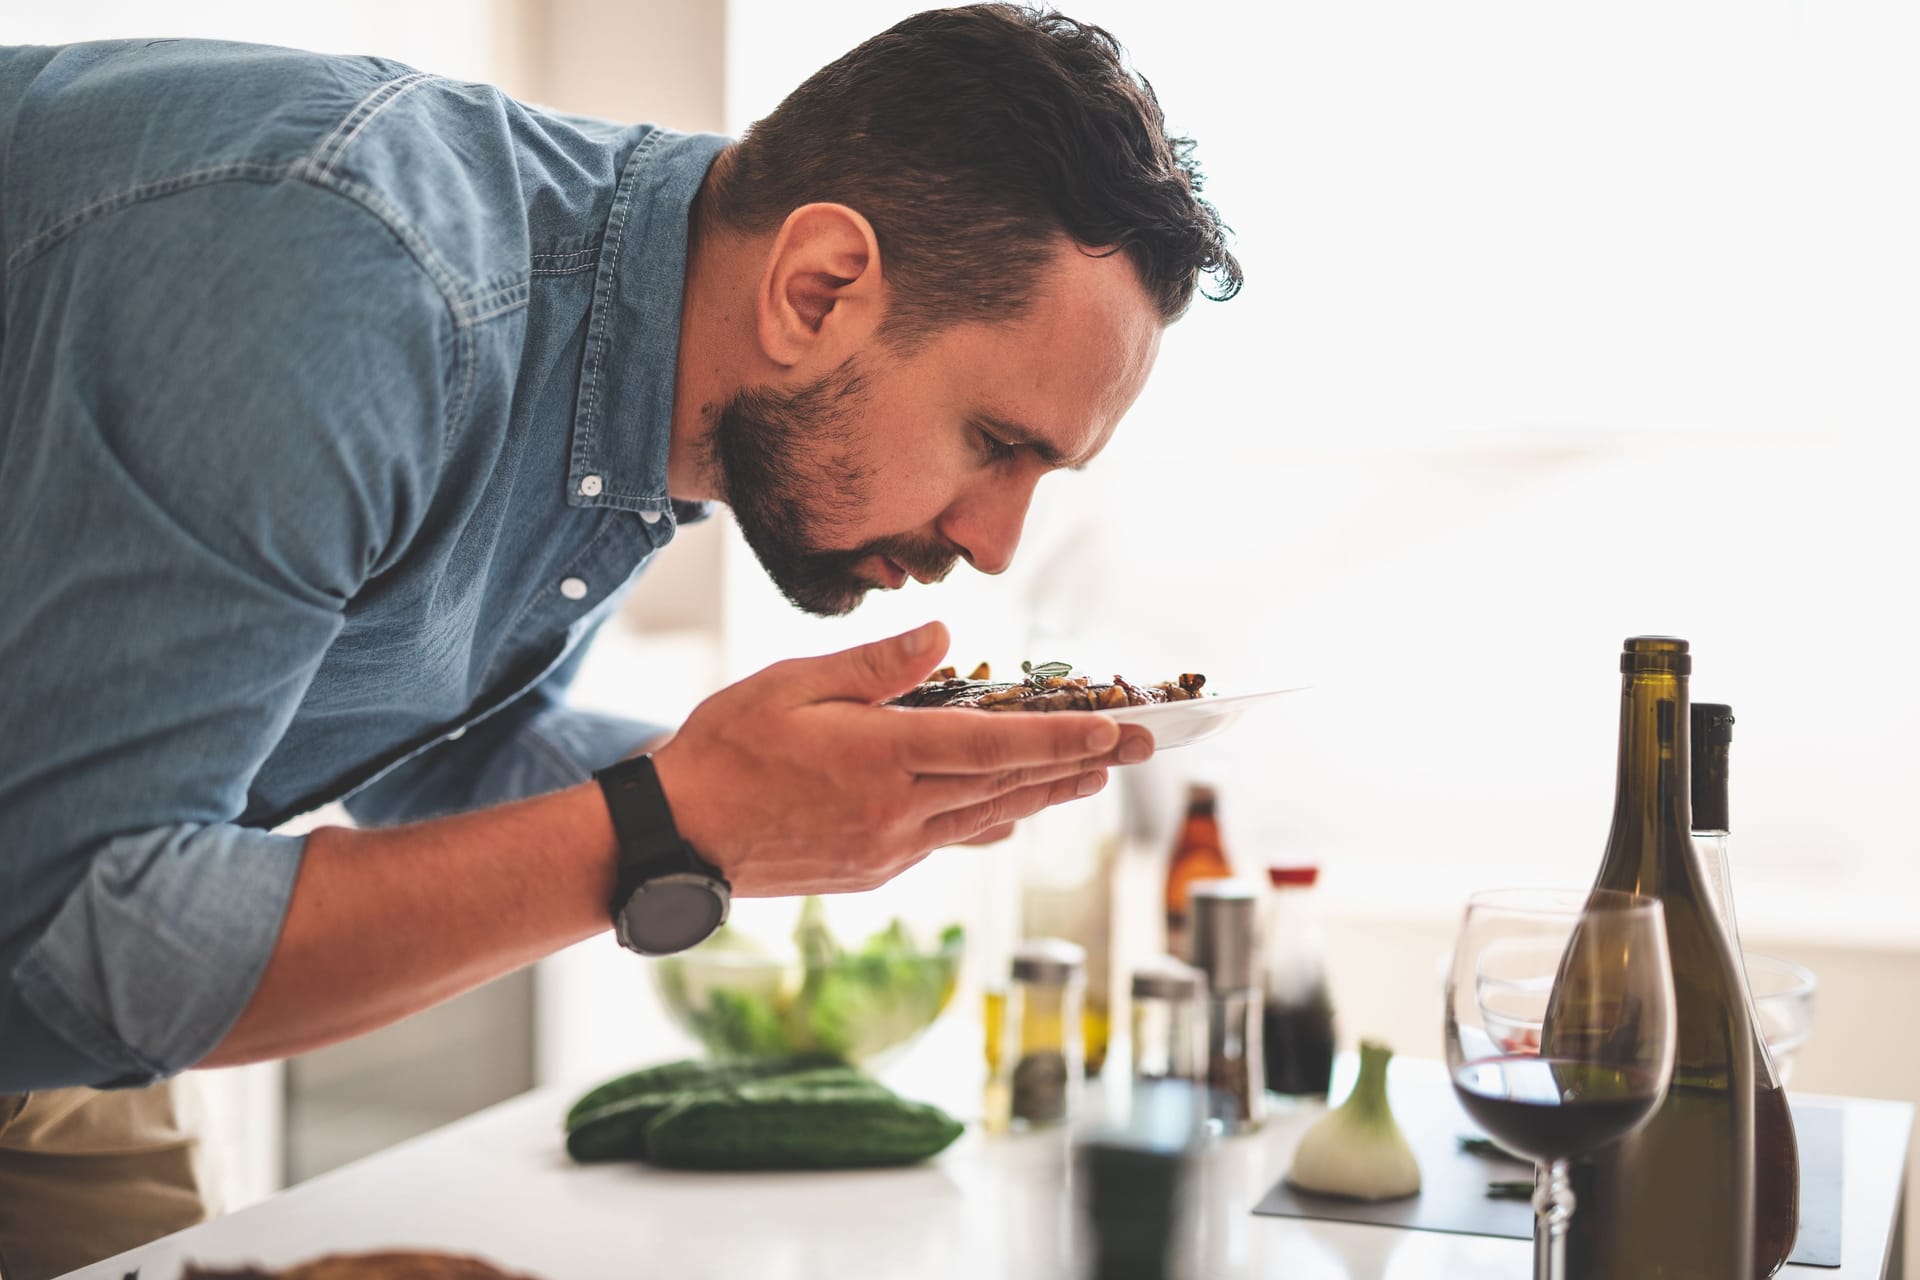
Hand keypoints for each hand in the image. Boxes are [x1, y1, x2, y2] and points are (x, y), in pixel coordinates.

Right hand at [649, 621, 1153, 895]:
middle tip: (1142, 747)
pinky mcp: (875, 870)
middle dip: (1081, 763)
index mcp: (883, 759)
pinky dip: (993, 819)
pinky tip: (1014, 812)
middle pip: (1009, 785)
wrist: (676, 840)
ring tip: (1094, 776)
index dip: (1062, 737)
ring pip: (988, 818)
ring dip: (1046, 794)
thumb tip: (944, 640)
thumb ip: (876, 665)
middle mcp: (898, 812)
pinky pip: (951, 841)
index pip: (994, 746)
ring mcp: (890, 849)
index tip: (1115, 729)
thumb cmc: (725, 751)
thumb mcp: (793, 685)